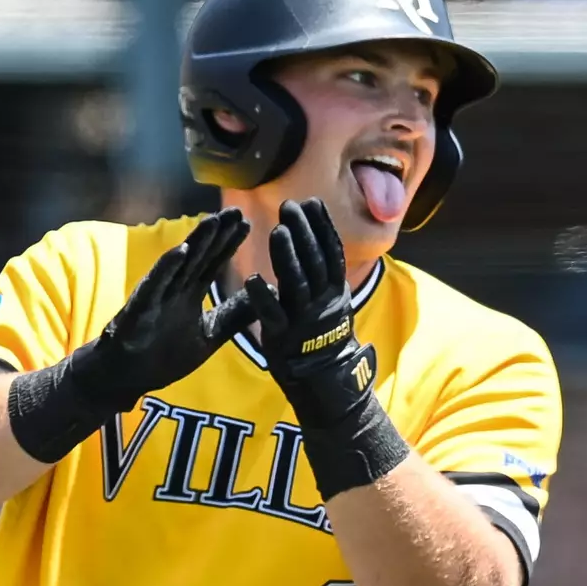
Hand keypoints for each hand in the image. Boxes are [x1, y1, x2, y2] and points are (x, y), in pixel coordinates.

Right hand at [72, 208, 253, 409]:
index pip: (212, 263)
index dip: (228, 243)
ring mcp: (157, 296)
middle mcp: (175, 289)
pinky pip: (154, 286)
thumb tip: (269, 295)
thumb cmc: (163, 355)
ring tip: (212, 221)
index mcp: (190, 293)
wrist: (126, 378)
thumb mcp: (210, 335)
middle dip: (216, 234)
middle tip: (235, 210)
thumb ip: (235, 316)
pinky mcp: (140, 309)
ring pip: (178, 264)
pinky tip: (179, 251)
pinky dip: (166, 268)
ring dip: (194, 243)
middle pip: (199, 256)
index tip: (246, 222)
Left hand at [243, 198, 373, 429]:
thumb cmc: (321, 340)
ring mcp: (304, 320)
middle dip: (304, 232)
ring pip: (298, 283)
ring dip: (288, 256)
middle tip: (290, 206)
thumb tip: (320, 242)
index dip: (322, 227)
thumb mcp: (330, 305)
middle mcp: (323, 303)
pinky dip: (263, 297)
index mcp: (335, 292)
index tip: (312, 202)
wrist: (324, 383)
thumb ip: (324, 277)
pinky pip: (273, 315)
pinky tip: (252, 278)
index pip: (331, 253)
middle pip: (315, 261)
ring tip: (278, 230)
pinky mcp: (283, 338)